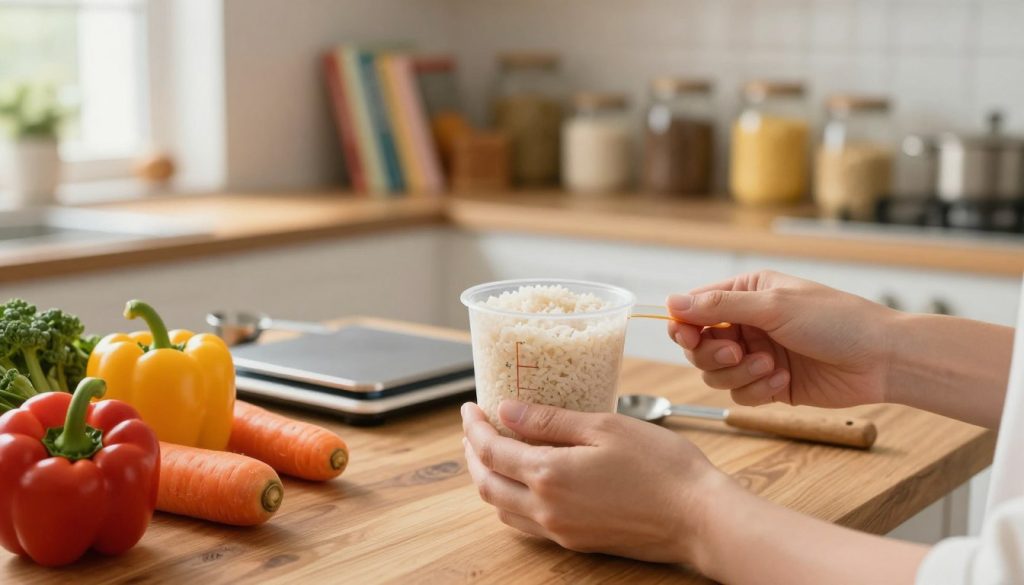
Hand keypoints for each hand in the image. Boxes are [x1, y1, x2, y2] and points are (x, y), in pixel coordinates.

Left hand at [461, 399, 727, 563]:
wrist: (699, 518)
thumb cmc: (661, 467)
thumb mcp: (604, 427)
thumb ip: (549, 420)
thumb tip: (506, 410)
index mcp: (549, 475)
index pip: (490, 451)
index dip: (473, 427)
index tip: (469, 408)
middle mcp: (546, 509)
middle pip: (486, 484)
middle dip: (472, 454)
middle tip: (473, 429)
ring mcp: (560, 530)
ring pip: (502, 508)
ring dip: (488, 479)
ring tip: (492, 451)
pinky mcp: (576, 541)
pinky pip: (525, 524)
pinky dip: (510, 501)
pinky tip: (523, 481)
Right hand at [666, 270, 895, 407]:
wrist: (881, 360)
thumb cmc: (836, 321)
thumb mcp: (774, 306)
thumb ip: (720, 307)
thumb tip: (672, 302)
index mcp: (747, 293)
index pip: (695, 309)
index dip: (685, 326)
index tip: (688, 338)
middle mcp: (748, 324)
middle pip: (700, 346)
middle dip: (714, 354)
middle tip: (738, 351)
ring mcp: (758, 355)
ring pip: (716, 374)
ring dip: (738, 373)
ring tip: (770, 367)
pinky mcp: (770, 385)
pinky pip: (740, 395)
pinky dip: (757, 390)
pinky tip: (782, 381)